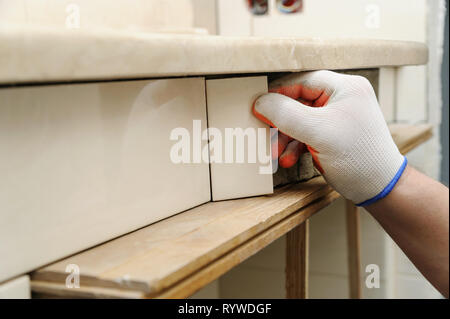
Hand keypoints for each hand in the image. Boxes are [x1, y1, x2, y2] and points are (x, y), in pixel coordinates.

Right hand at [253, 70, 405, 205]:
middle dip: (281, 123)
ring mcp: (337, 117)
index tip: (258, 108)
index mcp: (345, 88)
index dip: (278, 94)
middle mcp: (342, 98)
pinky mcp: (333, 135)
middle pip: (298, 102)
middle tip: (265, 135)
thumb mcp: (318, 132)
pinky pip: (306, 134)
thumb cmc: (359, 157)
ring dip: (285, 138)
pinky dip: (295, 146)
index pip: (302, 81)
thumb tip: (260, 102)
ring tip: (275, 154)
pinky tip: (289, 159)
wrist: (380, 188)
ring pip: (300, 120)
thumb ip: (286, 114)